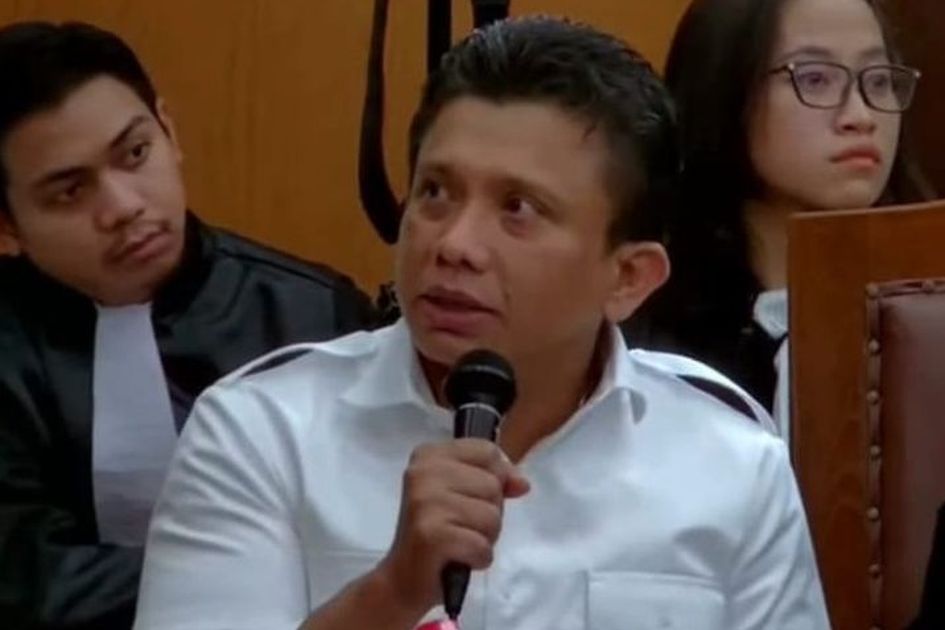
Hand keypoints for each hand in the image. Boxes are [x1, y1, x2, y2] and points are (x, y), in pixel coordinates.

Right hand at [375, 439, 529, 614]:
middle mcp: (422, 472)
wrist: (404, 577)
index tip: (476, 498)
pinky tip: (457, 559)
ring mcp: (424, 502)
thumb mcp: (465, 493)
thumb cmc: (439, 531)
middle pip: (493, 484)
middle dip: (488, 513)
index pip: (487, 451)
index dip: (497, 477)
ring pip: (492, 516)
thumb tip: (522, 483)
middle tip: (460, 526)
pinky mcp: (430, 535)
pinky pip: (482, 545)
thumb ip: (495, 478)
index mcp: (429, 454)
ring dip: (484, 538)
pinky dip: (478, 558)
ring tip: (458, 542)